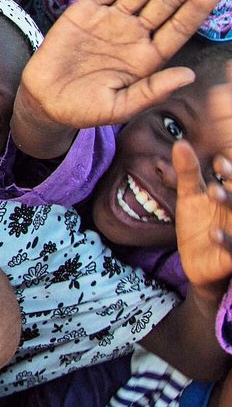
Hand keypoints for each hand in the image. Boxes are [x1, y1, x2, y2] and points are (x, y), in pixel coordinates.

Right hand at [20, 0, 222, 130]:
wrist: (43, 100)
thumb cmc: (82, 109)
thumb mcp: (120, 108)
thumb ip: (152, 91)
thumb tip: (190, 75)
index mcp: (148, 57)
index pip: (179, 27)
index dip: (197, 7)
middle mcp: (135, 34)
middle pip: (168, 1)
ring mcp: (112, 21)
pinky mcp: (87, 12)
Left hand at [174, 72, 231, 298]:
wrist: (198, 263)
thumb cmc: (199, 226)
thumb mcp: (190, 198)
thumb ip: (187, 172)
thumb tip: (179, 143)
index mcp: (230, 197)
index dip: (228, 171)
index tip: (217, 162)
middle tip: (218, 174)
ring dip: (230, 203)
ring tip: (214, 192)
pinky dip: (226, 240)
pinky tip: (213, 233)